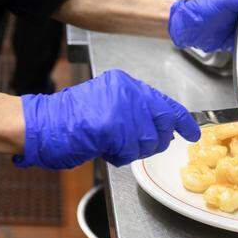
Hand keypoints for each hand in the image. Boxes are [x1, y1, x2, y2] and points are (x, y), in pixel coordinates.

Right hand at [15, 69, 199, 169]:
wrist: (44, 124)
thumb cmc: (72, 117)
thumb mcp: (106, 101)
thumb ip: (132, 108)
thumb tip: (163, 123)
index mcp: (124, 83)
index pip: (163, 102)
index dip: (181, 119)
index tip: (193, 131)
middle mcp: (126, 92)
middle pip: (159, 124)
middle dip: (153, 139)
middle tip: (133, 142)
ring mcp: (120, 110)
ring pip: (147, 140)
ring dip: (133, 149)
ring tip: (111, 142)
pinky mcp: (113, 128)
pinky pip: (129, 150)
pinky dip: (119, 155)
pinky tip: (104, 146)